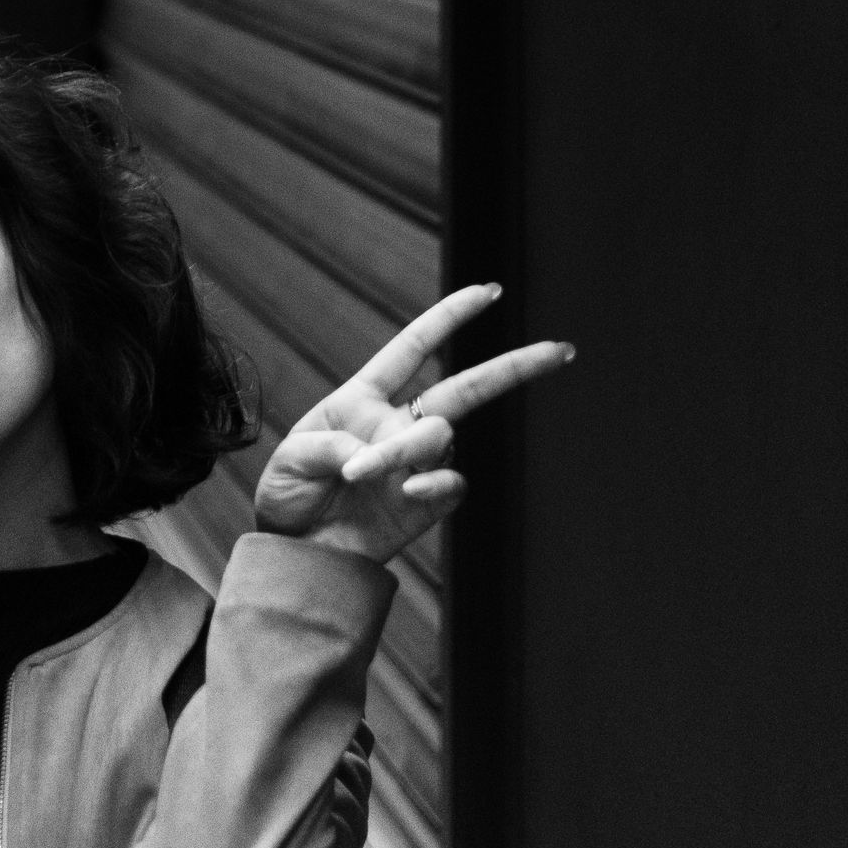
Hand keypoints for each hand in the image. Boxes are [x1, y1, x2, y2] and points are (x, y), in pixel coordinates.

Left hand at [252, 285, 572, 565]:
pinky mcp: (426, 504)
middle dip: (513, 367)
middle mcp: (399, 425)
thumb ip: (332, 446)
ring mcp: (417, 465)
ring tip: (363, 474)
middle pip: (466, 388)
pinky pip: (450, 484)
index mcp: (364, 398)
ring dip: (406, 448)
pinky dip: (432, 483)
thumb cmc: (289, 495)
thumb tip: (375, 453)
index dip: (450, 317)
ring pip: (441, 438)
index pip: (416, 347)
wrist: (295, 555)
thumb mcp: (293, 458)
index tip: (488, 292)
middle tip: (559, 350)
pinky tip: (406, 491)